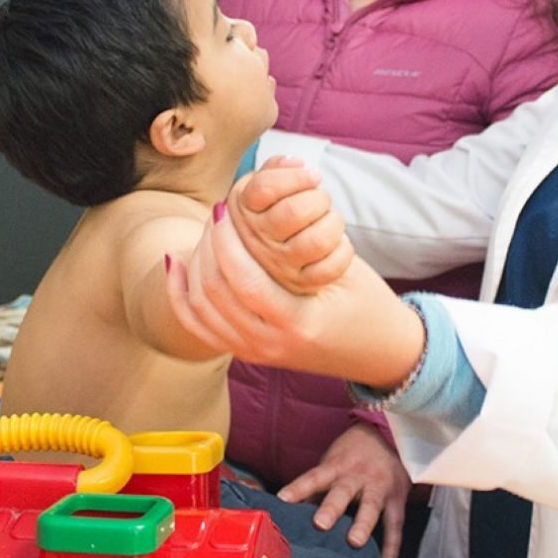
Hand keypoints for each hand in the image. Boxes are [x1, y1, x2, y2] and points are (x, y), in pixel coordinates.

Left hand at [165, 203, 420, 387]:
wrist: (381, 354)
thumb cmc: (368, 304)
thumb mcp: (345, 270)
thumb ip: (303, 244)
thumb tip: (258, 204)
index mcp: (299, 324)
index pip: (244, 283)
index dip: (227, 243)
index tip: (224, 209)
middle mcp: (270, 346)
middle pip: (215, 294)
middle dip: (208, 246)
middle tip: (215, 213)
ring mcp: (256, 354)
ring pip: (201, 309)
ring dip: (195, 264)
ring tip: (206, 231)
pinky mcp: (248, 353)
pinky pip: (201, 327)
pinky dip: (182, 295)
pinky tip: (177, 263)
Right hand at [228, 157, 353, 293]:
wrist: (262, 259)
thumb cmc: (269, 212)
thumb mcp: (261, 186)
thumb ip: (275, 169)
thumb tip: (298, 164)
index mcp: (245, 208)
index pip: (266, 188)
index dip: (297, 176)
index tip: (313, 175)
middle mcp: (257, 238)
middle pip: (295, 212)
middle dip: (319, 198)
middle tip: (321, 200)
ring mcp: (279, 265)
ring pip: (317, 240)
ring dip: (334, 223)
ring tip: (329, 220)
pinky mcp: (301, 283)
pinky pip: (331, 267)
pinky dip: (343, 251)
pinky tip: (337, 242)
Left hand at [278, 423, 412, 557]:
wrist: (392, 435)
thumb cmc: (353, 455)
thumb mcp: (333, 463)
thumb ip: (316, 489)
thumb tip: (290, 512)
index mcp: (337, 467)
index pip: (314, 477)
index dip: (298, 488)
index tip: (282, 500)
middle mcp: (357, 477)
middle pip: (343, 492)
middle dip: (332, 508)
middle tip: (319, 524)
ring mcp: (379, 487)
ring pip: (371, 506)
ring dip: (363, 524)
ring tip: (355, 543)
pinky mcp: (397, 499)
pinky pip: (395, 524)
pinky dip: (392, 546)